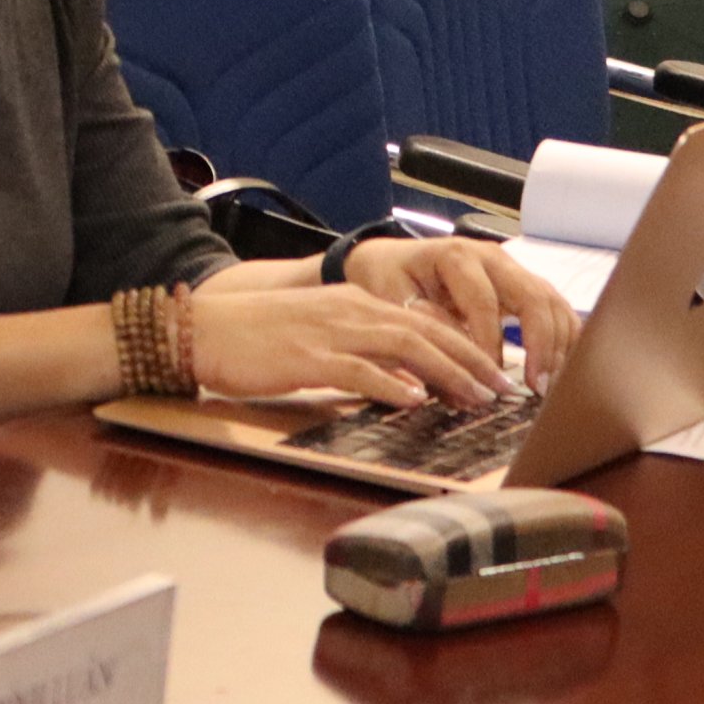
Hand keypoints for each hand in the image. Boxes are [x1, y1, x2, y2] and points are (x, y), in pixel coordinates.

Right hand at [187, 278, 512, 408]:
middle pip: (426, 330)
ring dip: (446, 373)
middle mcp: (350, 310)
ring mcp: (330, 331)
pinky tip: (414, 400)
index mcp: (354, 302)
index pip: (425, 321)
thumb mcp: (318, 337)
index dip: (466, 346)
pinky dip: (391, 384)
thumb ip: (362, 353)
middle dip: (471, 360)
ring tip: (475, 397)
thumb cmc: (256, 339)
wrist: (202, 329)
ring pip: (404, 346)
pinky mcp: (308, 357)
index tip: (494, 373)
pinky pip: (359, 369)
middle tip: (502, 390)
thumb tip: (408, 383)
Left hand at [347, 234, 583, 390]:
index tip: (489, 384)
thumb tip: (460, 385)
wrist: (391, 260)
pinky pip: (556, 310)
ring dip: (558, 345)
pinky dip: (565, 339)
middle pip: (533, 296)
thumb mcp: (392, 303)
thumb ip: (426, 337)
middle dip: (540, 345)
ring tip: (550, 386)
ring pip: (552, 302)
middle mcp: (492, 257)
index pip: (483, 303)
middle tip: (537, 387)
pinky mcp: (523, 285)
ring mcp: (512, 269)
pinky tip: (562, 371)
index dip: (490, 346)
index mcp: (456, 256)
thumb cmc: (388, 280)